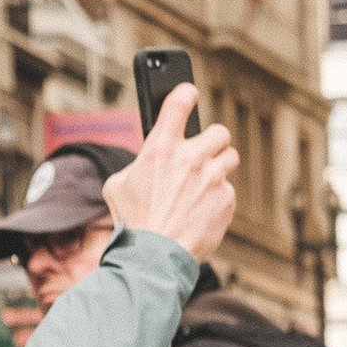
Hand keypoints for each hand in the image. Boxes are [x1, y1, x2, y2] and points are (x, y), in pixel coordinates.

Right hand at [103, 84, 236, 260]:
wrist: (154, 255)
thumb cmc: (132, 220)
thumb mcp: (117, 185)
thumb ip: (138, 165)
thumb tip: (148, 161)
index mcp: (160, 149)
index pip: (178, 104)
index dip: (184, 93)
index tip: (188, 91)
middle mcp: (191, 158)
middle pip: (219, 132)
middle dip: (211, 142)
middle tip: (200, 154)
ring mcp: (213, 179)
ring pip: (229, 158)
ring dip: (218, 167)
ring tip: (201, 184)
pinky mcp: (227, 199)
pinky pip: (228, 189)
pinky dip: (217, 198)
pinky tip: (200, 210)